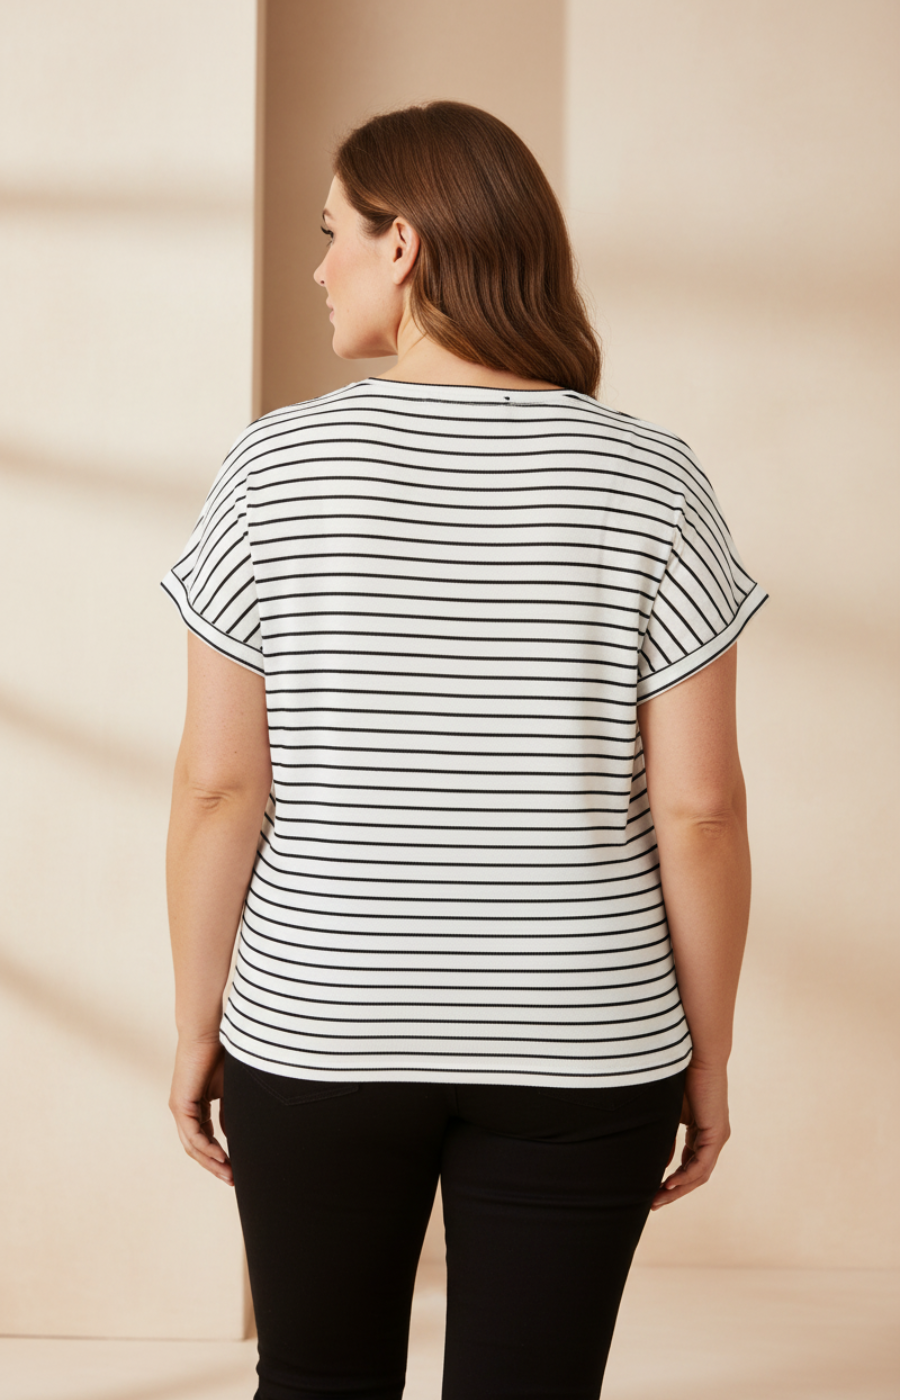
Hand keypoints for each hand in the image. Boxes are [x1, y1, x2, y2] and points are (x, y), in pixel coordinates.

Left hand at [169, 1035, 232, 1184]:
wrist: (208, 1033)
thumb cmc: (220, 1054)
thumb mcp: (230, 1090)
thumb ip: (229, 1113)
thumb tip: (231, 1136)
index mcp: (195, 1107)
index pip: (205, 1139)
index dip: (220, 1156)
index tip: (236, 1169)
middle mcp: (184, 1111)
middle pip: (197, 1148)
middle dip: (215, 1166)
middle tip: (232, 1180)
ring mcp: (180, 1109)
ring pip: (193, 1145)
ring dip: (211, 1162)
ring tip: (229, 1174)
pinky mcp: (180, 1105)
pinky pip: (193, 1134)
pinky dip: (207, 1148)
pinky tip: (222, 1157)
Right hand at [650, 1063, 730, 1208]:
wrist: (696, 1053)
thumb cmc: (680, 1076)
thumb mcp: (668, 1113)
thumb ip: (664, 1138)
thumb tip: (661, 1165)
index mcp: (703, 1132)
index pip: (688, 1164)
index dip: (671, 1181)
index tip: (652, 1192)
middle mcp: (714, 1138)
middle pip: (695, 1175)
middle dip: (673, 1192)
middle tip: (653, 1204)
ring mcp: (717, 1137)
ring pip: (699, 1174)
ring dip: (678, 1189)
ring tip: (657, 1199)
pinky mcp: (717, 1133)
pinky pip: (702, 1163)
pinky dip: (686, 1176)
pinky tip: (668, 1183)